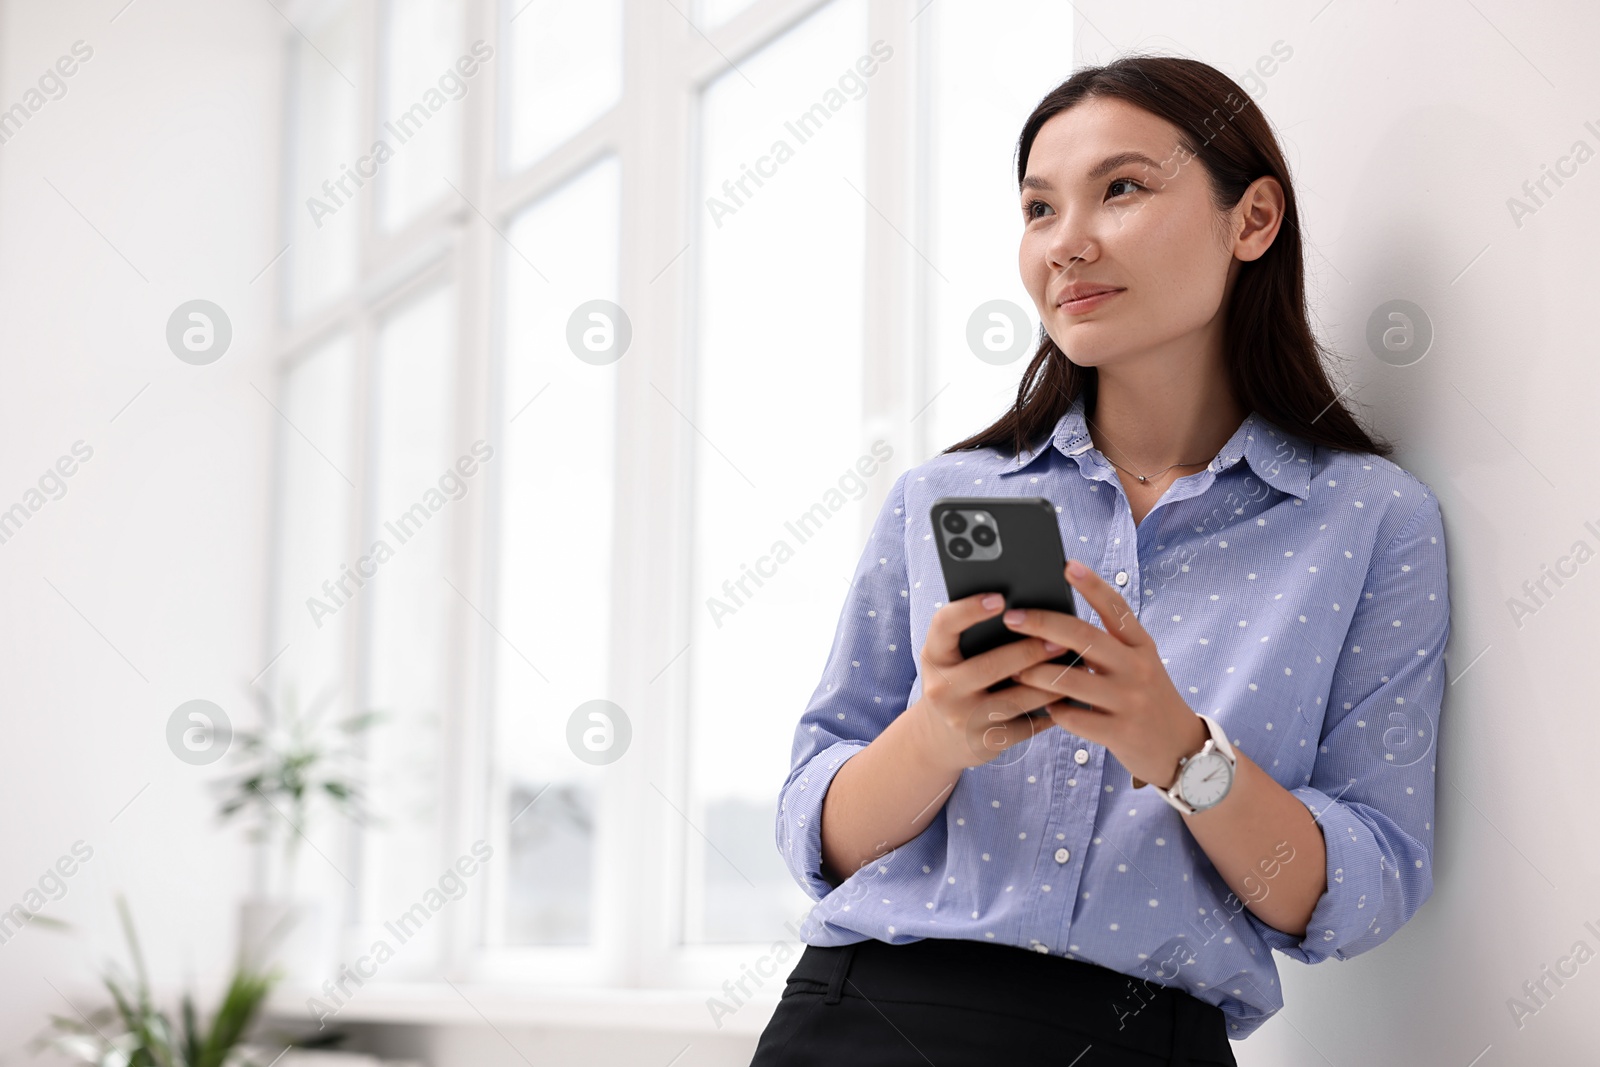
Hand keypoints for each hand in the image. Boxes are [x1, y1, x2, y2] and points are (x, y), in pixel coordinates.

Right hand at [912, 591, 1073, 773]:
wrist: (940, 738)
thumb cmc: (957, 681)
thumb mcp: (952, 657)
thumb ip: (974, 636)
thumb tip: (1028, 613)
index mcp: (934, 656)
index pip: (945, 625)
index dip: (970, 610)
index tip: (1000, 599)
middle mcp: (942, 688)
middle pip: (991, 666)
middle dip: (1030, 652)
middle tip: (1061, 641)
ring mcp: (962, 718)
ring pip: (1016, 699)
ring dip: (1050, 684)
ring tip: (1076, 668)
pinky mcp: (985, 742)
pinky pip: (1026, 724)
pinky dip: (1050, 711)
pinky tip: (1069, 698)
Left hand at [999, 559, 1207, 791]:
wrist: (1181, 747)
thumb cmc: (1147, 697)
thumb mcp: (1138, 664)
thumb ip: (1107, 645)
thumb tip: (1055, 625)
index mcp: (1141, 646)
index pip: (1116, 608)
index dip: (1091, 585)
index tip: (1066, 565)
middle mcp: (1137, 668)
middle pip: (1083, 638)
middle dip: (1042, 624)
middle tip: (1012, 617)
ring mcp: (1129, 701)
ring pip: (1069, 680)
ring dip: (1034, 673)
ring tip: (1014, 669)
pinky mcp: (1118, 732)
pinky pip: (1072, 717)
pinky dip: (1052, 710)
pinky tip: (1042, 707)